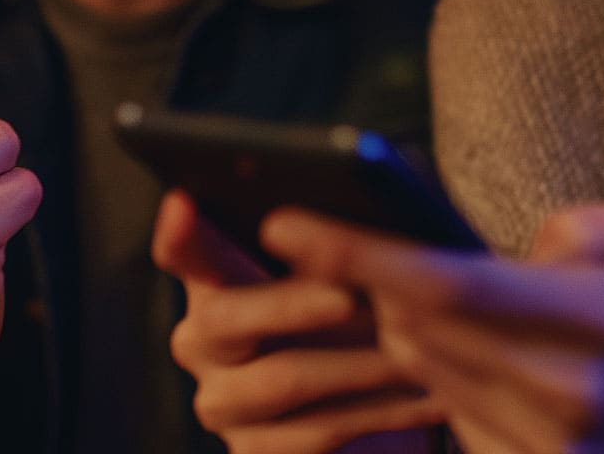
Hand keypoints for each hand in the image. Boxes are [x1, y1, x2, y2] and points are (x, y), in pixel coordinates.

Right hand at [152, 190, 441, 453]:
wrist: (386, 413)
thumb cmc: (365, 322)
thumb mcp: (352, 274)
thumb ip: (343, 229)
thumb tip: (369, 175)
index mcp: (218, 282)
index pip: (185, 252)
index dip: (179, 232)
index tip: (184, 202)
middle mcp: (203, 343)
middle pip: (225, 317)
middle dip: (293, 302)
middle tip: (350, 293)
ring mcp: (223, 404)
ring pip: (281, 379)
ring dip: (356, 362)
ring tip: (412, 344)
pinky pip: (315, 433)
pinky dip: (378, 413)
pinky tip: (424, 396)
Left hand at [264, 201, 603, 453]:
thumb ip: (587, 224)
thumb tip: (524, 247)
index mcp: (598, 316)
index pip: (451, 282)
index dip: (361, 255)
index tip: (292, 226)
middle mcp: (566, 386)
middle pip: (420, 331)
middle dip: (359, 286)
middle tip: (307, 241)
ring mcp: (545, 441)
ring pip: (423, 371)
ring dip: (389, 327)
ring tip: (359, 284)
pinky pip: (447, 414)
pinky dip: (426, 373)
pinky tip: (419, 342)